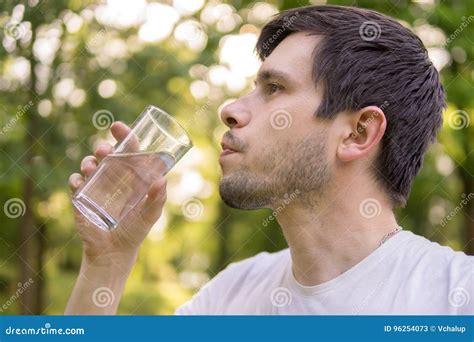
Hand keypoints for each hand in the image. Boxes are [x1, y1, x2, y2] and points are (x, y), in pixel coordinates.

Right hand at [69, 122, 166, 263]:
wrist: (114, 252)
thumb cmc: (136, 230)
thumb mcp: (150, 214)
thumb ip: (157, 198)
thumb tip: (162, 180)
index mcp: (132, 175)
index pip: (129, 150)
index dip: (124, 136)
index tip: (118, 127)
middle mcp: (114, 177)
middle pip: (107, 153)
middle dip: (103, 147)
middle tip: (104, 150)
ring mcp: (96, 186)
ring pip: (90, 164)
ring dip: (89, 161)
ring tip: (92, 167)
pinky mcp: (81, 197)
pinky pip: (75, 182)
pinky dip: (76, 179)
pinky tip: (79, 182)